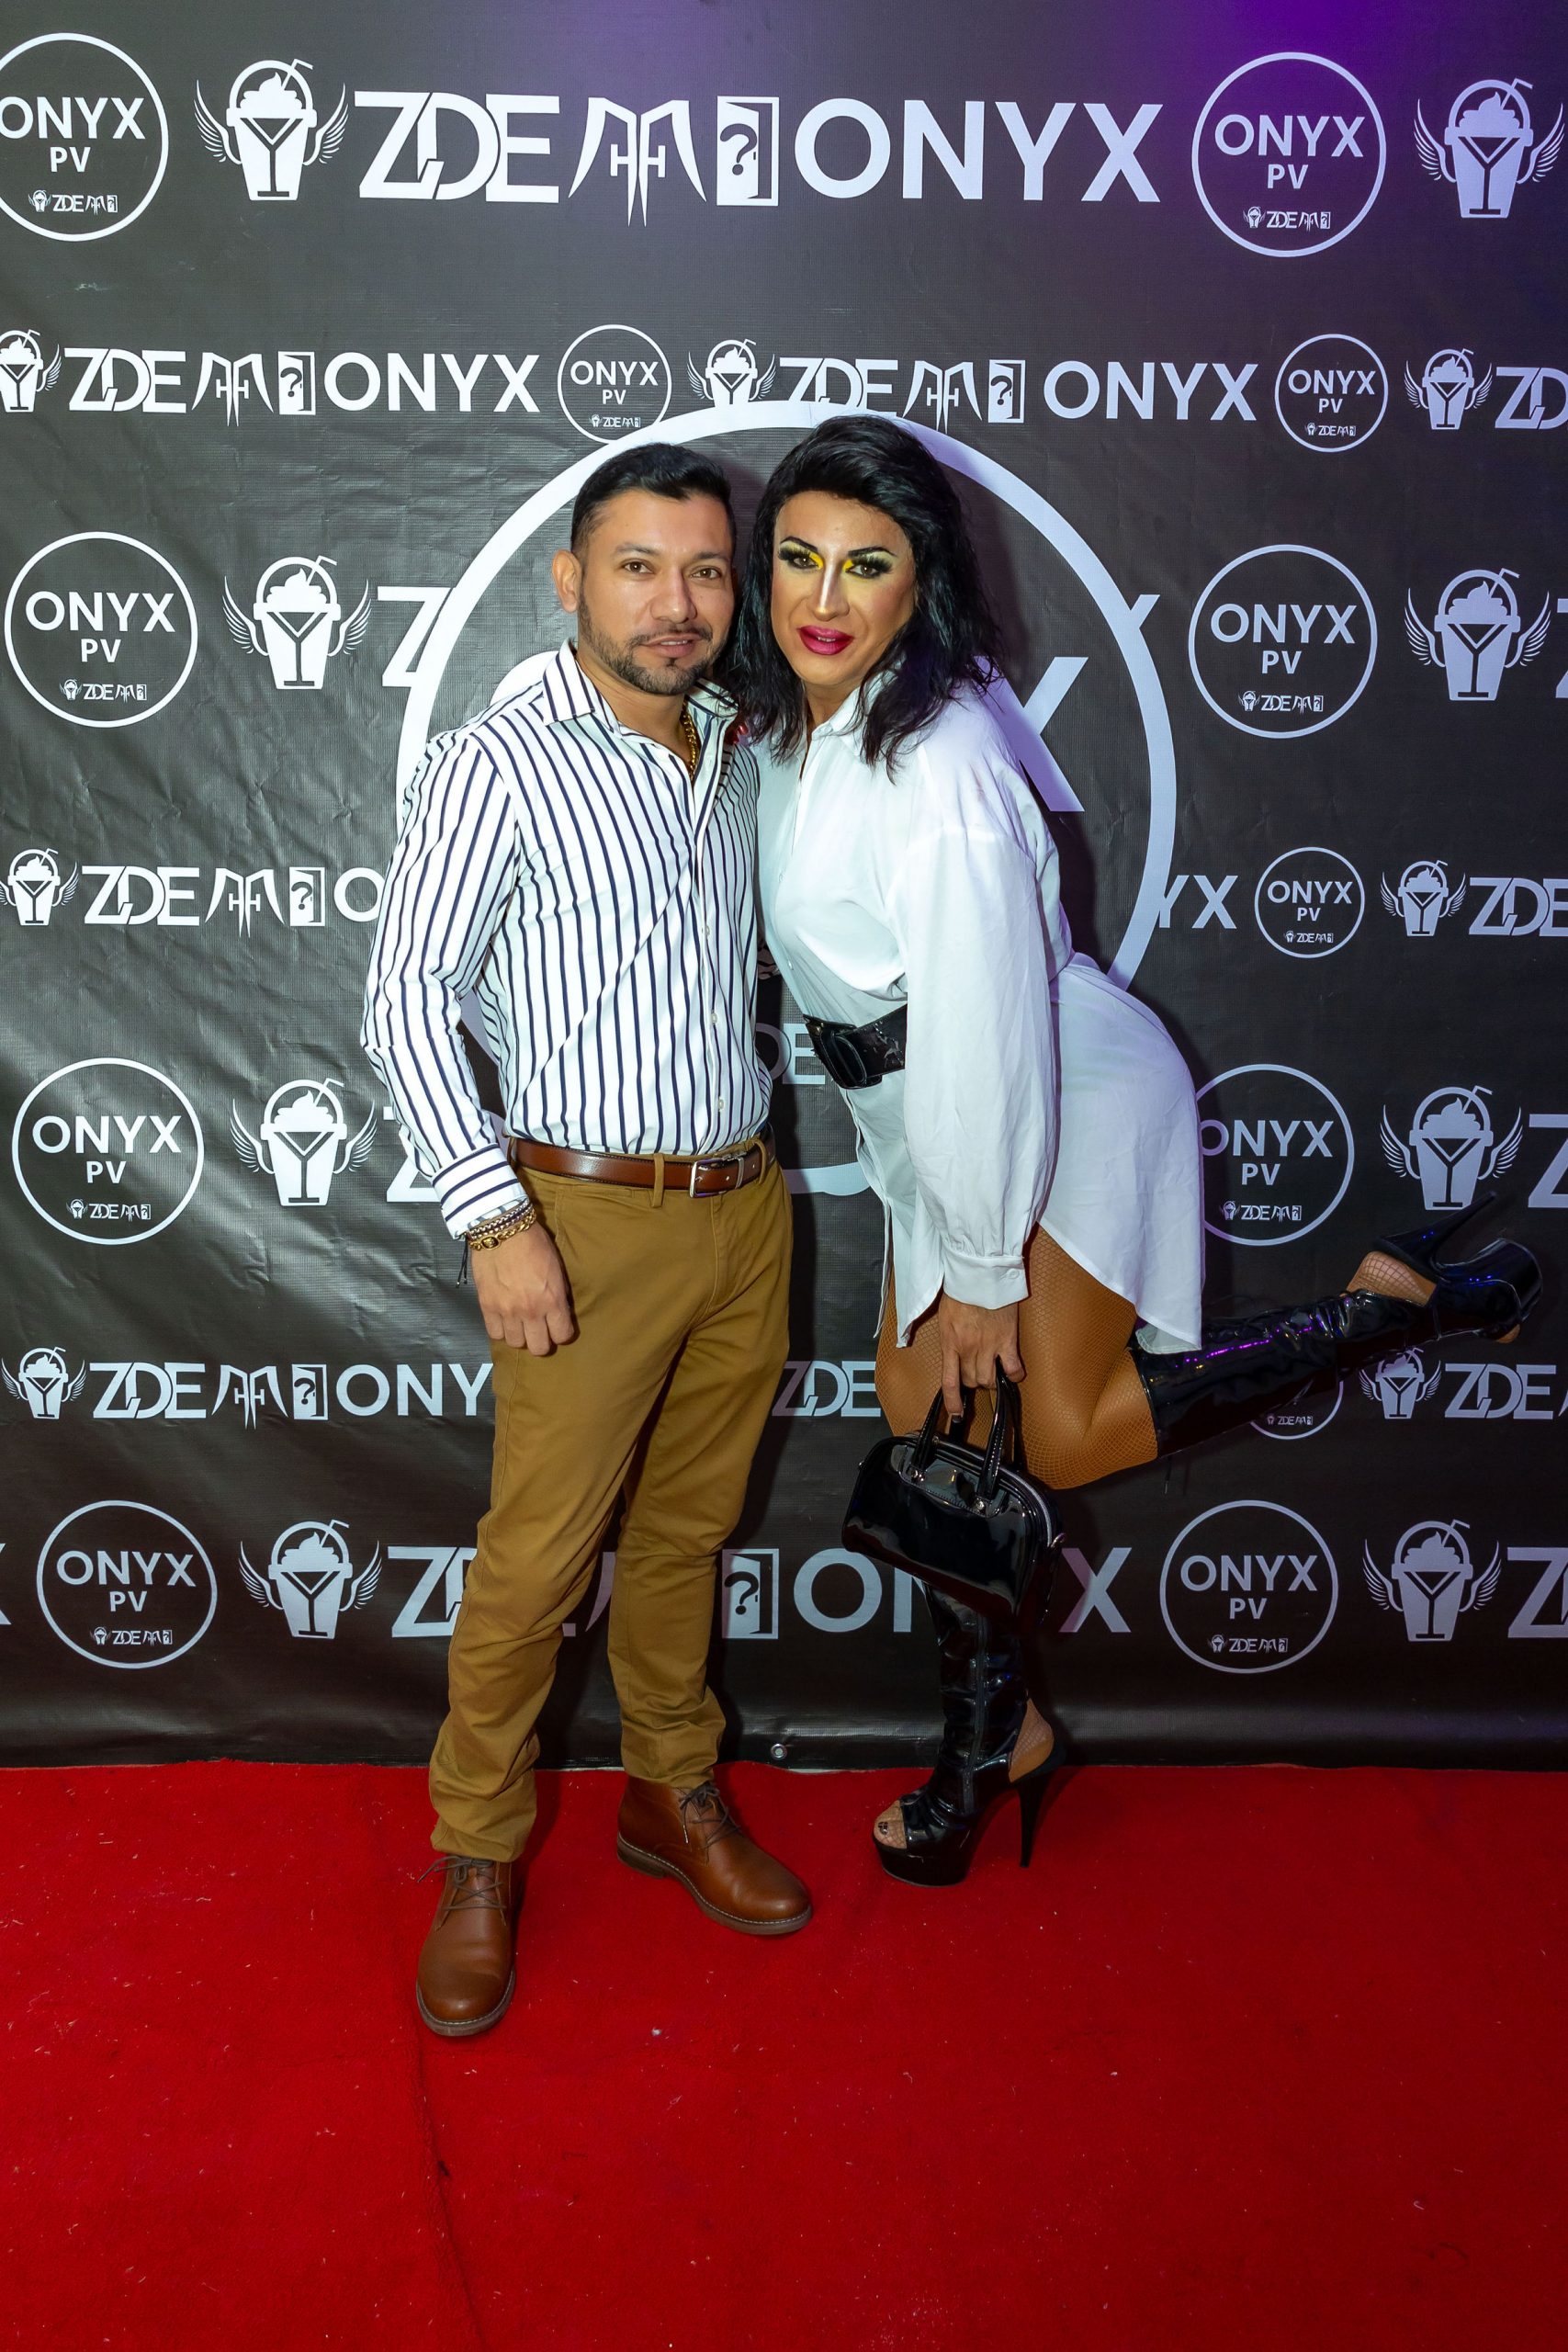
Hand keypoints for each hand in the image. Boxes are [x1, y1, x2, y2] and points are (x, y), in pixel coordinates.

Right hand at [470, 1221, 576, 1353]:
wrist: (502, 1229)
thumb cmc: (534, 1243)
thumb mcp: (556, 1267)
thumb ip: (558, 1292)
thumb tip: (558, 1307)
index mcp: (552, 1300)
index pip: (562, 1335)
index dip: (562, 1333)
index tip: (558, 1327)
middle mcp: (531, 1311)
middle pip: (539, 1348)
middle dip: (542, 1341)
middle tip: (539, 1330)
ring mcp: (507, 1311)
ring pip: (516, 1343)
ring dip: (520, 1336)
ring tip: (520, 1324)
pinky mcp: (487, 1307)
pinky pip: (495, 1334)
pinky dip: (501, 1330)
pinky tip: (504, 1320)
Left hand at [935, 1293, 1023, 1418]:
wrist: (980, 1273)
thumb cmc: (961, 1289)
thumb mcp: (943, 1314)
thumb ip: (946, 1335)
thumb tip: (938, 1346)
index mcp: (950, 1342)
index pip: (949, 1382)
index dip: (953, 1401)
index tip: (957, 1413)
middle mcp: (968, 1349)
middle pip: (971, 1381)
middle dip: (972, 1380)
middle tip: (976, 1371)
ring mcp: (988, 1346)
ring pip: (989, 1380)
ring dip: (990, 1379)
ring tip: (993, 1370)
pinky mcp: (1007, 1340)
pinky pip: (1012, 1368)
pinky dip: (1015, 1374)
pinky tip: (1014, 1372)